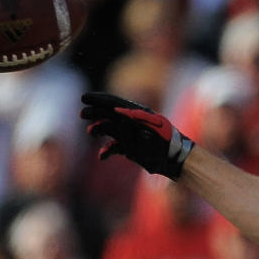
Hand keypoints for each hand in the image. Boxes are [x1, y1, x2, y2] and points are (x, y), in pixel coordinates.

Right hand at [80, 92, 194, 179]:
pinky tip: (102, 156)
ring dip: (99, 129)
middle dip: (95, 113)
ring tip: (91, 132)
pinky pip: (114, 147)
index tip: (84, 98)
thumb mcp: (149, 131)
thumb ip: (133, 121)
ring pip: (109, 129)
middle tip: (82, 114)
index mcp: (137, 113)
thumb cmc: (165, 143)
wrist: (175, 160)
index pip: (114, 103)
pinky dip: (107, 150)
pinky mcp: (129, 148)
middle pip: (108, 114)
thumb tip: (116, 111)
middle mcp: (131, 122)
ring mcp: (130, 135)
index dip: (98, 99)